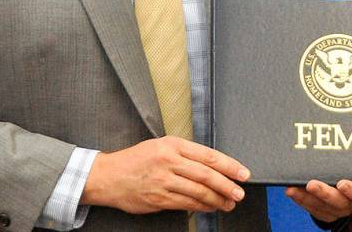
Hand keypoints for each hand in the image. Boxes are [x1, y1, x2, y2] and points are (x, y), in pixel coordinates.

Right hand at [80, 136, 249, 213]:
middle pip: (206, 175)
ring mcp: (163, 181)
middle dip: (227, 185)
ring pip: (198, 192)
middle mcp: (169, 161)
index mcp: (172, 145)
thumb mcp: (161, 145)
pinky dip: (201, 207)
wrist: (108, 176)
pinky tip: (210, 207)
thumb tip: (212, 166)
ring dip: (217, 200)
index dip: (229, 166)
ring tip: (229, 202)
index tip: (243, 173)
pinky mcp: (158, 199)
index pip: (208, 155)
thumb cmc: (136, 159)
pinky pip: (186, 204)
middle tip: (240, 192)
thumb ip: (185, 154)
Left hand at [284, 179, 351, 222]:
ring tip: (293, 189)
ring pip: (324, 208)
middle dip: (325, 194)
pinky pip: (313, 209)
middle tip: (311, 184)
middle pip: (340, 203)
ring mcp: (339, 209)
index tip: (342, 183)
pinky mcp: (326, 212)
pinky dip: (302, 200)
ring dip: (307, 198)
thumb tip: (345, 125)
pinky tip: (292, 191)